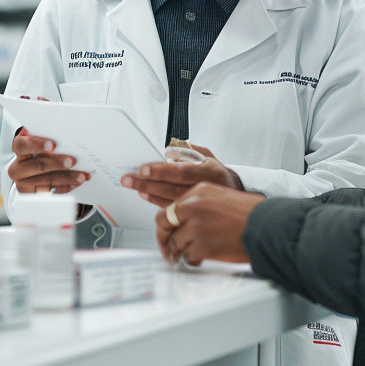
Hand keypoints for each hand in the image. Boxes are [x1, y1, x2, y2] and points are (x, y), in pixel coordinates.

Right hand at [8, 120, 90, 193]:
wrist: (39, 167)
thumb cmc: (44, 144)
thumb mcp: (47, 128)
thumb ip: (45, 112)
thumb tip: (39, 100)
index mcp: (19, 145)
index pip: (22, 144)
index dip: (36, 144)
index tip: (53, 145)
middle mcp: (17, 165)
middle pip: (35, 165)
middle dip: (56, 163)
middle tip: (73, 160)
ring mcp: (22, 181)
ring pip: (45, 180)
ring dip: (66, 177)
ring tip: (82, 175)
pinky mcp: (31, 195)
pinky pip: (49, 193)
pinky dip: (64, 188)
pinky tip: (76, 183)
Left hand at [119, 144, 242, 207]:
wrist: (235, 198)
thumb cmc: (217, 175)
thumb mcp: (209, 157)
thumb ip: (190, 150)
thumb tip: (170, 151)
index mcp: (209, 172)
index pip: (181, 171)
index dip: (161, 171)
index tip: (143, 169)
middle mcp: (204, 189)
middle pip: (170, 187)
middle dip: (147, 183)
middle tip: (129, 179)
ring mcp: (199, 204)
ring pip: (170, 200)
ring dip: (149, 193)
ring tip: (135, 186)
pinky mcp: (194, 215)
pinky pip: (172, 209)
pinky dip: (156, 202)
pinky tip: (146, 195)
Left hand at [156, 183, 264, 264]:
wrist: (267, 226)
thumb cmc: (252, 214)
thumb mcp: (222, 197)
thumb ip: (201, 205)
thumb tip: (186, 220)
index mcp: (198, 191)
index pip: (170, 207)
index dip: (166, 223)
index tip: (166, 231)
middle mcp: (193, 206)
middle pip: (163, 223)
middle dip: (164, 238)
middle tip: (168, 249)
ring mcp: (195, 226)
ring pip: (175, 243)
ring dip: (182, 252)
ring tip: (193, 255)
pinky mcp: (201, 245)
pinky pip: (187, 256)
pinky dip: (193, 260)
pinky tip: (202, 259)